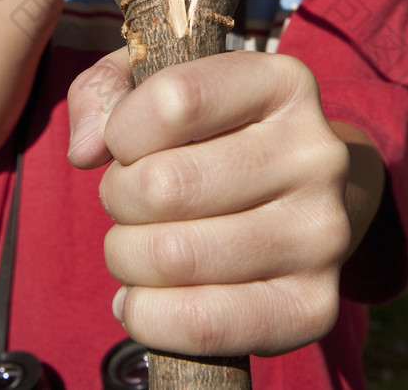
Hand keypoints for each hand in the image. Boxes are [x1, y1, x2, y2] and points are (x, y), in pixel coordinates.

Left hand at [67, 48, 350, 356]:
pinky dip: (147, 315)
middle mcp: (316, 154)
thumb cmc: (219, 135)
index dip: (123, 129)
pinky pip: (199, 323)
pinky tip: (144, 297)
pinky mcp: (314, 307)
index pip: (177, 100)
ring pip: (174, 257)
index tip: (125, 142)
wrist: (315, 198)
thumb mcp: (164, 85)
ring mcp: (323, 234)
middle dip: (118, 198)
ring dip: (127, 256)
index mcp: (284, 83)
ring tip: (138, 244)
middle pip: (166, 186)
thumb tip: (85, 150)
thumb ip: (106, 91)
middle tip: (129, 200)